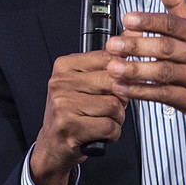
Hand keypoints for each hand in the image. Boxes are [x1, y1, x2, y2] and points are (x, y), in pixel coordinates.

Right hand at [30, 50, 127, 184]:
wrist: (51, 145)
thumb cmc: (72, 111)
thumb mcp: (83, 82)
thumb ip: (105, 65)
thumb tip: (133, 39)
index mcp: (65, 66)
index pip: (108, 58)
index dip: (122, 74)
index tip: (118, 84)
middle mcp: (61, 82)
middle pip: (114, 81)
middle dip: (121, 98)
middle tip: (112, 106)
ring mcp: (63, 104)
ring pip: (114, 105)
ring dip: (117, 118)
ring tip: (104, 120)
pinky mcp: (69, 126)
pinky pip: (109, 126)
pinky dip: (113, 134)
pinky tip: (101, 133)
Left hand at [105, 0, 185, 134]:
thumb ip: (176, 1)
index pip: (174, 24)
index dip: (151, 20)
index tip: (128, 18)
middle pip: (167, 48)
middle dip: (138, 45)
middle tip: (113, 44)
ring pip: (165, 73)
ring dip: (137, 71)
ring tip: (114, 67)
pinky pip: (165, 96)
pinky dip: (142, 93)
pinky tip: (123, 88)